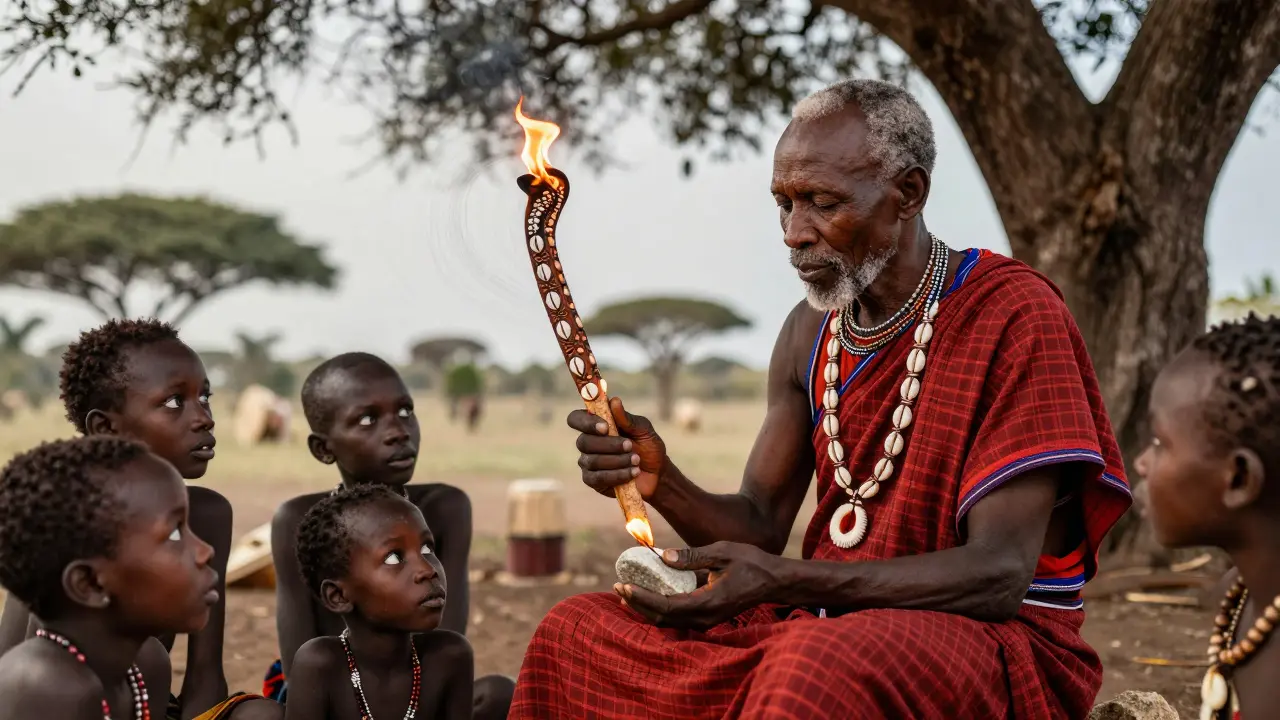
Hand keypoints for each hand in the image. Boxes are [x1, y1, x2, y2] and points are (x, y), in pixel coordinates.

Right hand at [569, 396, 665, 499]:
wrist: (658, 474)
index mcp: (596, 425)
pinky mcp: (593, 481)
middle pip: (583, 441)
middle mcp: (588, 442)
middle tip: (630, 446)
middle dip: (609, 445)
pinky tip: (632, 473)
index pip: (576, 418)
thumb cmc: (648, 447)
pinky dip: (617, 475)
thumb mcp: (643, 430)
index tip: (605, 427)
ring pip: (591, 461)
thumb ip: (628, 418)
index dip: (586, 422)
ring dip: (617, 460)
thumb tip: (614, 401)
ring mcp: (588, 462)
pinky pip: (596, 478)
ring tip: (636, 460)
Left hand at [614, 541, 781, 629]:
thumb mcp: (722, 552)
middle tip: (617, 587)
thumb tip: (663, 556)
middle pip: (662, 618)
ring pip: (667, 621)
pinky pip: (676, 617)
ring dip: (645, 608)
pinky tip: (647, 594)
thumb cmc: (751, 563)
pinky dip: (658, 607)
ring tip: (626, 592)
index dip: (642, 597)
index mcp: (708, 602)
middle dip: (637, 604)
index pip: (666, 605)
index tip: (624, 585)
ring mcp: (706, 620)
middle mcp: (705, 617)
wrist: (774, 580)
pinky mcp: (706, 617)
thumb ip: (692, 556)